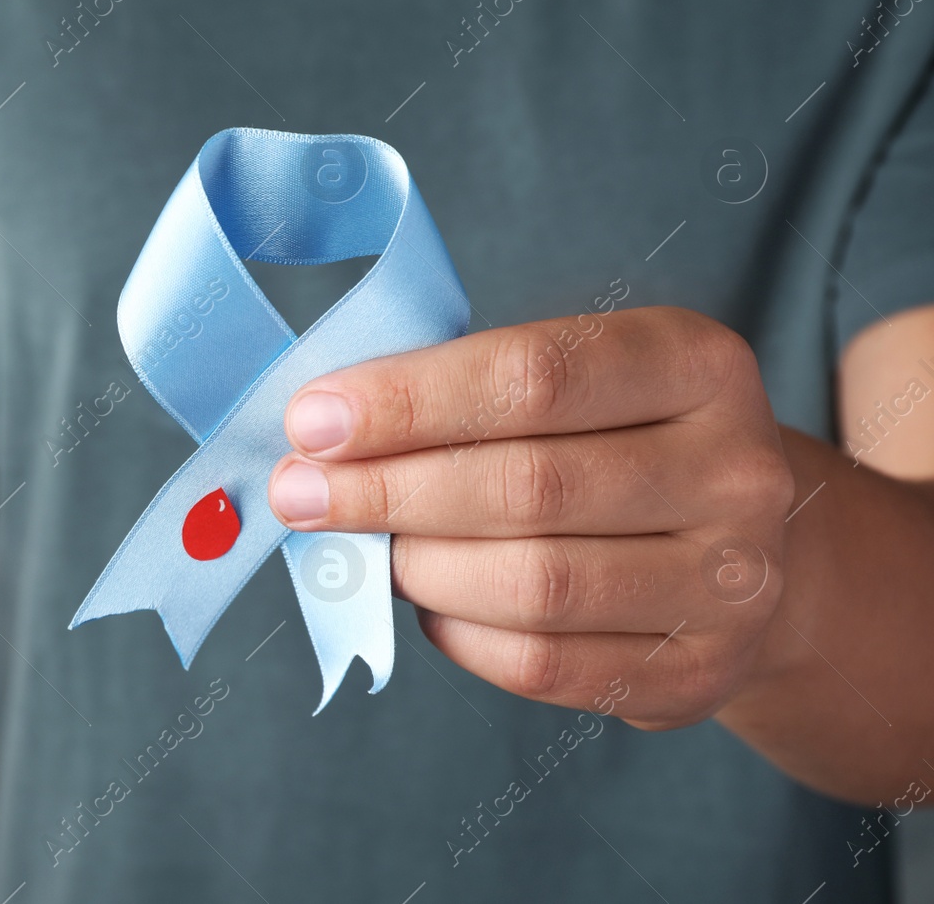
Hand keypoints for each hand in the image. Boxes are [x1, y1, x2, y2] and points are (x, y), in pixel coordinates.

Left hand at [267, 306, 795, 727]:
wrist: (738, 551)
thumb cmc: (612, 443)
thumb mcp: (570, 381)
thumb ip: (462, 392)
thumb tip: (319, 433)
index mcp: (694, 363)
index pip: (533, 376)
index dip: (408, 401)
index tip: (311, 420)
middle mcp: (735, 469)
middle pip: (528, 486)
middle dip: (386, 490)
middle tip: (299, 493)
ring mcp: (732, 582)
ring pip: (533, 584)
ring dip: (418, 566)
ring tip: (364, 547)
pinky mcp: (700, 673)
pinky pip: (542, 663)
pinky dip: (459, 633)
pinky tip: (428, 604)